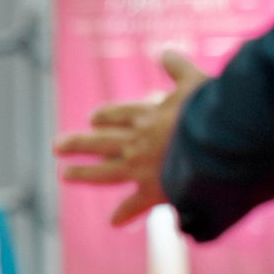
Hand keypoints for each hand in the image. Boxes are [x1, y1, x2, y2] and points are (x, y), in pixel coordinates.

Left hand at [54, 49, 208, 225]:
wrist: (219, 142)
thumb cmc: (211, 110)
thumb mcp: (196, 82)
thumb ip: (179, 69)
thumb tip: (165, 52)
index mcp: (148, 116)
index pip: (120, 115)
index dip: (106, 117)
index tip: (92, 118)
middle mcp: (138, 142)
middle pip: (102, 141)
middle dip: (79, 143)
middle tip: (55, 146)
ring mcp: (142, 167)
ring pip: (105, 171)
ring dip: (85, 173)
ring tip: (65, 174)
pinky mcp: (154, 190)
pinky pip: (135, 204)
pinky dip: (126, 213)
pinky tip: (113, 221)